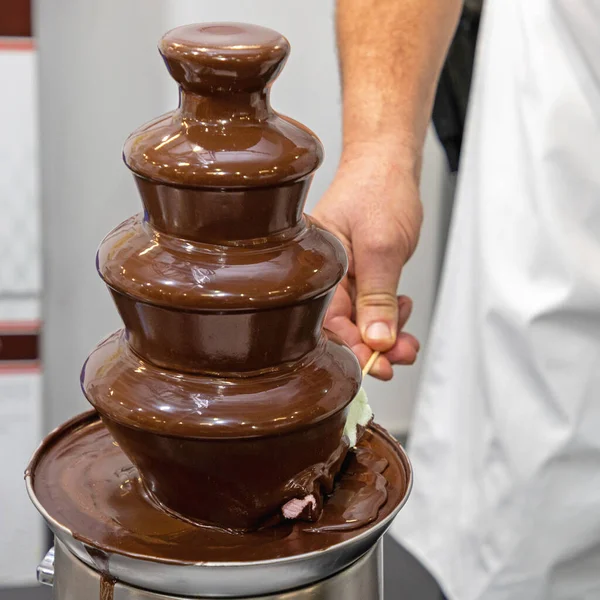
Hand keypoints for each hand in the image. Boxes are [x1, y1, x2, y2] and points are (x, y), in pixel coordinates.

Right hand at [312, 144, 422, 379]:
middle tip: (398, 357)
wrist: (389, 164)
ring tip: (407, 338)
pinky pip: (372, 309)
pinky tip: (402, 310)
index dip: (350, 347)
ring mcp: (342, 278)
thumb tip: (376, 343)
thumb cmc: (378, 189)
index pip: (324, 319)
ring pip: (360, 322)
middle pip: (341, 327)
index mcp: (312, 265)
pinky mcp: (359, 277)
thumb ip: (378, 298)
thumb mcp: (382, 246)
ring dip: (386, 336)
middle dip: (373, 346)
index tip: (377, 365)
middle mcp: (323, 275)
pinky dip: (390, 318)